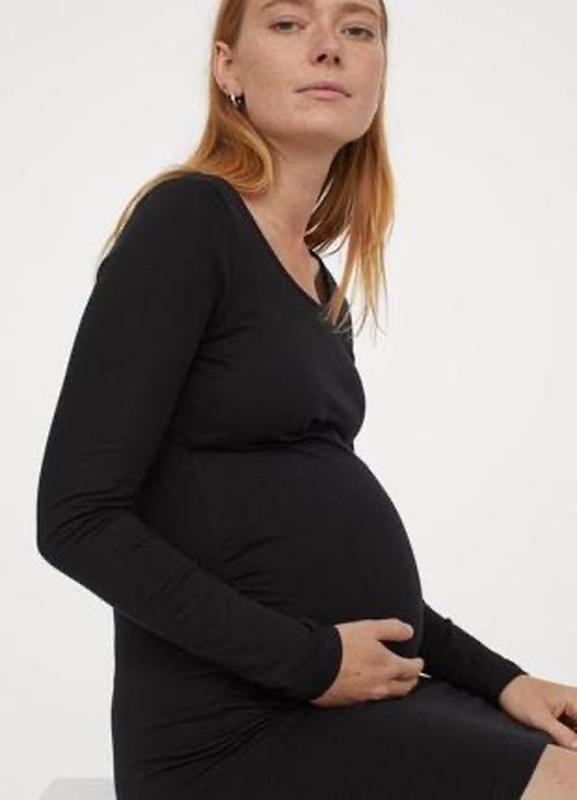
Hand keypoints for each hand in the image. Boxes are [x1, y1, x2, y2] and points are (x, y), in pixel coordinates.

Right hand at [310, 618, 424, 707]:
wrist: (313, 664)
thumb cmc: (341, 644)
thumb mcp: (368, 628)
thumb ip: (392, 628)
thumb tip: (410, 631)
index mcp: (388, 667)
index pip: (413, 670)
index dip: (418, 664)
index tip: (418, 661)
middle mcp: (381, 686)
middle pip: (405, 688)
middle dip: (411, 679)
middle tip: (410, 673)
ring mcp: (366, 697)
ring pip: (390, 696)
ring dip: (397, 689)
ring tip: (396, 682)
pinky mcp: (352, 702)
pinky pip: (372, 701)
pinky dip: (378, 694)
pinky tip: (373, 688)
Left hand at [498, 674, 576, 750]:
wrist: (504, 687)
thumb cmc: (519, 695)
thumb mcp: (539, 717)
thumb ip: (561, 734)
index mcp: (575, 699)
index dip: (576, 743)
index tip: (569, 748)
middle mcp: (576, 703)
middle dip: (573, 742)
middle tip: (557, 743)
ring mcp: (570, 710)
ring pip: (576, 734)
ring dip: (570, 742)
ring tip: (551, 740)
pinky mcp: (563, 717)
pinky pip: (572, 733)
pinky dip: (567, 741)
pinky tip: (555, 743)